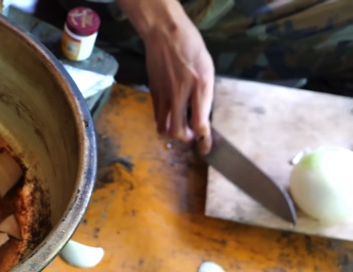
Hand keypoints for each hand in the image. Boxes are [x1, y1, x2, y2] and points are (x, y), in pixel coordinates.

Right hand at [117, 0, 213, 153]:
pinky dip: (163, 122)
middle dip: (185, 139)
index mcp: (200, 87)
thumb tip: (202, 114)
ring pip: (163, 127)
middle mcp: (181, 94)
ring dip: (172, 132)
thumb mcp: (207, 69)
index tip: (205, 148)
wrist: (165, 35)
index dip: (203, 140)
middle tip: (191, 135)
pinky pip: (156, 116)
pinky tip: (169, 115)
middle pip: (178, 132)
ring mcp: (164, 95)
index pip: (200, 123)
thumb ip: (205, 94)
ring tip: (179, 126)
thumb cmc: (191, 48)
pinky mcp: (153, 93)